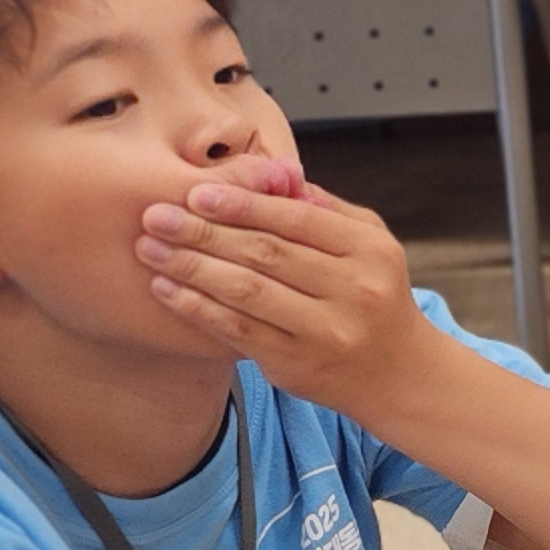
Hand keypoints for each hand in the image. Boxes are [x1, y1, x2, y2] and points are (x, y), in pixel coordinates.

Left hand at [136, 156, 434, 418]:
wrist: (399, 373)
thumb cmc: (375, 296)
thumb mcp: (369, 243)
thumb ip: (325, 210)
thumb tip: (271, 177)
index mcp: (369, 251)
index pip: (297, 219)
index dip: (243, 204)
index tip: (196, 192)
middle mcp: (352, 290)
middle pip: (266, 253)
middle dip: (204, 232)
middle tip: (155, 215)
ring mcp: (325, 331)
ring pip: (247, 291)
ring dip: (191, 267)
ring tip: (150, 248)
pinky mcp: (297, 364)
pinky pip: (238, 330)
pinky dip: (197, 308)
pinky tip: (168, 290)